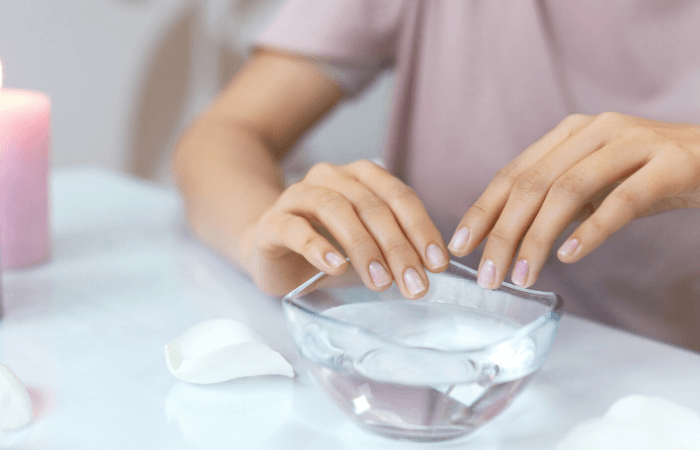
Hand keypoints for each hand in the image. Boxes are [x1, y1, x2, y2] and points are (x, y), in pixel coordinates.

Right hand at [247, 160, 448, 296]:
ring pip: (336, 210)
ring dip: (363, 248)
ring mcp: (298, 196)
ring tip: (381, 281)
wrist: (271, 250)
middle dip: (397, 247)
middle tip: (414, 284)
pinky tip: (337, 267)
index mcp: (360, 177)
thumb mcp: (366, 245)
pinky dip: (319, 247)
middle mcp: (330, 177)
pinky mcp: (272, 222)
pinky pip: (296, 229)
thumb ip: (392, 250)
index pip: (398, 195)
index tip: (436, 263)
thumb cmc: (326, 246)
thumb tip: (429, 271)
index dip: (420, 227)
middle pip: (371, 205)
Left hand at [448, 112, 699, 288]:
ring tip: (522, 276)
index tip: (461, 245)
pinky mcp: (669, 163)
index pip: (513, 173)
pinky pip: (621, 200)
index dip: (483, 210)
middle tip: (488, 276)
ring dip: (538, 238)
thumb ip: (558, 199)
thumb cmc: (652, 175)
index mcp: (569, 134)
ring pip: (568, 191)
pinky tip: (569, 256)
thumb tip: (509, 237)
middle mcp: (594, 130)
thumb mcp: (597, 182)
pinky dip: (591, 229)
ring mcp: (632, 142)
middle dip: (503, 233)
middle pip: (532, 184)